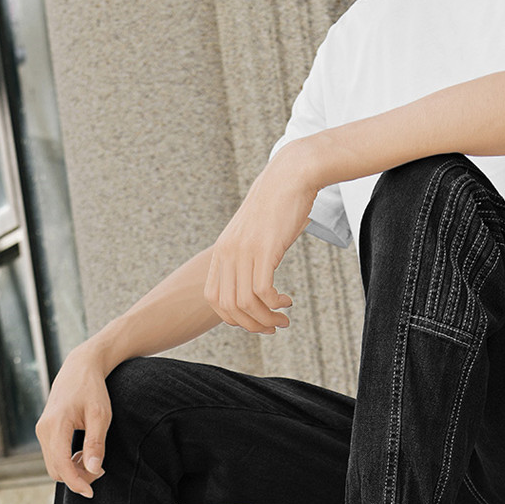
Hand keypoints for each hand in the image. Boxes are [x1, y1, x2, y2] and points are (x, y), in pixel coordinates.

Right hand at [35, 342, 111, 496]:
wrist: (80, 367)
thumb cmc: (93, 389)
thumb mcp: (100, 416)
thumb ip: (96, 443)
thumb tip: (93, 470)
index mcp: (56, 425)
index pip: (61, 465)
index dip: (76, 483)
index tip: (91, 492)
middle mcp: (43, 430)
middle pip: (55, 469)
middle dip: (77, 477)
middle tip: (100, 468)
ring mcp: (41, 430)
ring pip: (53, 465)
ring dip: (73, 470)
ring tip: (93, 458)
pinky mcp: (44, 431)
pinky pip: (53, 455)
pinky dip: (68, 461)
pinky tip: (83, 453)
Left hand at [204, 141, 316, 333]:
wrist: (290, 176)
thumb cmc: (277, 206)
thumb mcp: (253, 234)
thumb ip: (248, 256)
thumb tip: (254, 282)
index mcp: (222, 252)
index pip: (214, 299)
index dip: (232, 318)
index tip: (253, 320)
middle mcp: (228, 253)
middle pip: (228, 306)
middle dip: (251, 325)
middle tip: (272, 328)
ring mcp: (244, 251)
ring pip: (246, 303)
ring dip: (265, 319)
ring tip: (283, 321)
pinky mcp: (264, 249)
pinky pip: (262, 291)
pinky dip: (274, 304)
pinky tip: (286, 302)